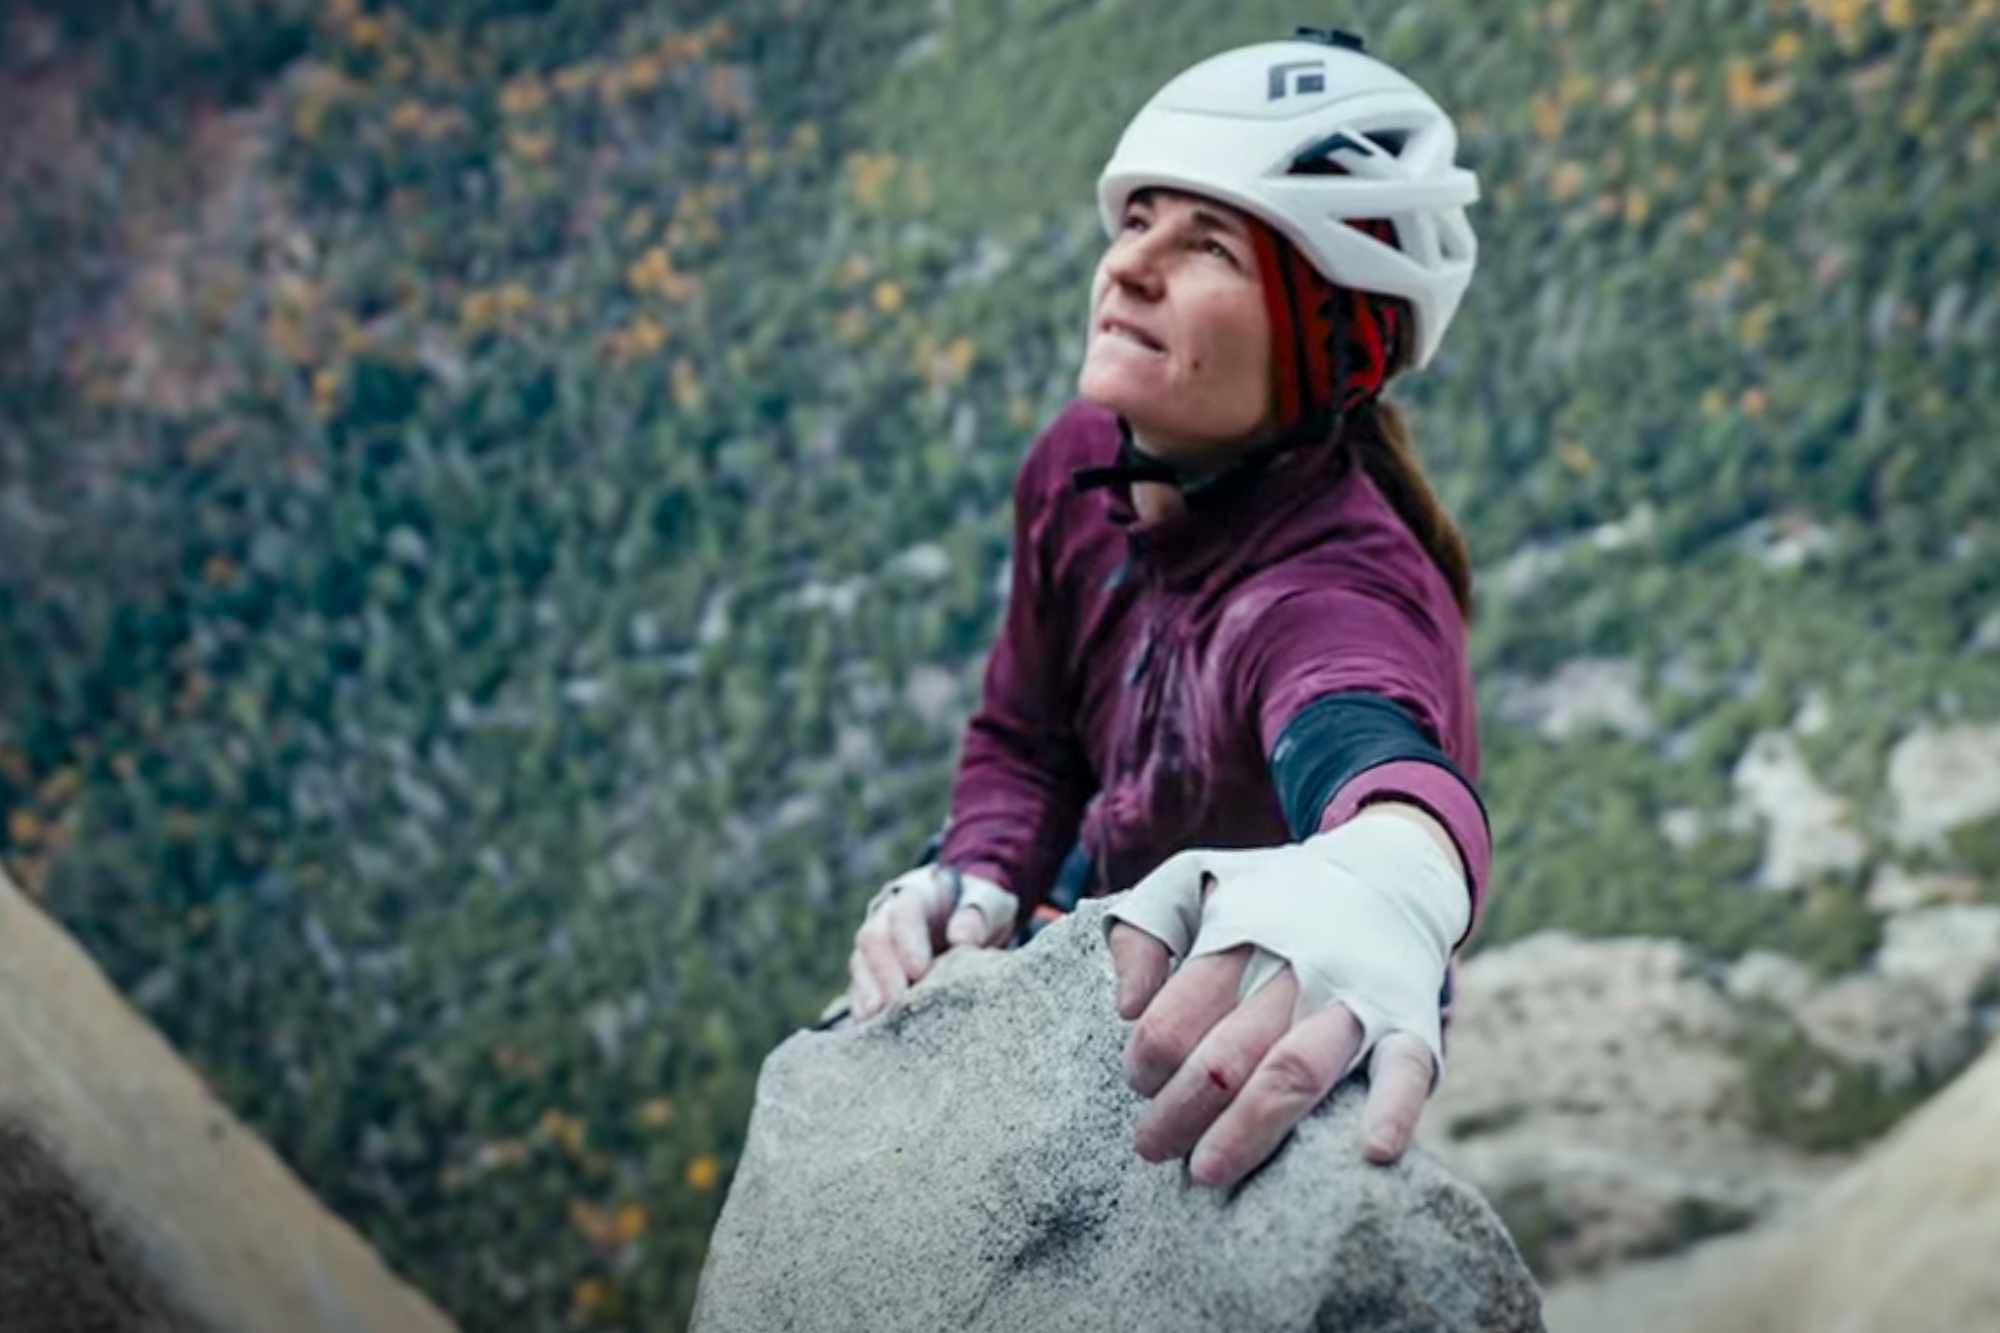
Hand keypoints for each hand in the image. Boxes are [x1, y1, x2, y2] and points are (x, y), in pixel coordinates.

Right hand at [847, 865, 1017, 1019]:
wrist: (968, 915)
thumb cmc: (980, 909)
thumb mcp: (990, 903)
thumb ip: (978, 914)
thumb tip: (962, 937)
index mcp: (917, 894)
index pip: (905, 912)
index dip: (908, 941)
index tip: (919, 970)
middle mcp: (887, 916)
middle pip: (873, 939)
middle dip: (883, 973)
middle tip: (896, 1004)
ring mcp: (877, 945)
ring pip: (861, 965)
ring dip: (867, 994)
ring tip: (874, 1022)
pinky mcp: (874, 972)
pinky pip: (860, 989)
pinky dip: (862, 1010)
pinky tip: (867, 1032)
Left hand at [1100, 811, 1467, 1187]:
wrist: (1386, 876)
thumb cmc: (1269, 899)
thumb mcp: (1189, 884)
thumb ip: (1140, 934)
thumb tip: (1125, 1006)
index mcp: (1237, 937)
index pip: (1175, 1013)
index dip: (1146, 1059)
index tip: (1139, 1081)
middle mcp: (1296, 970)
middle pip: (1226, 1054)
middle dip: (1179, 1110)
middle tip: (1152, 1146)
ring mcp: (1355, 1000)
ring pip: (1296, 1071)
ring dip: (1248, 1129)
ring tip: (1207, 1171)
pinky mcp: (1411, 1026)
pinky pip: (1405, 1071)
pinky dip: (1394, 1110)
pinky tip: (1373, 1151)